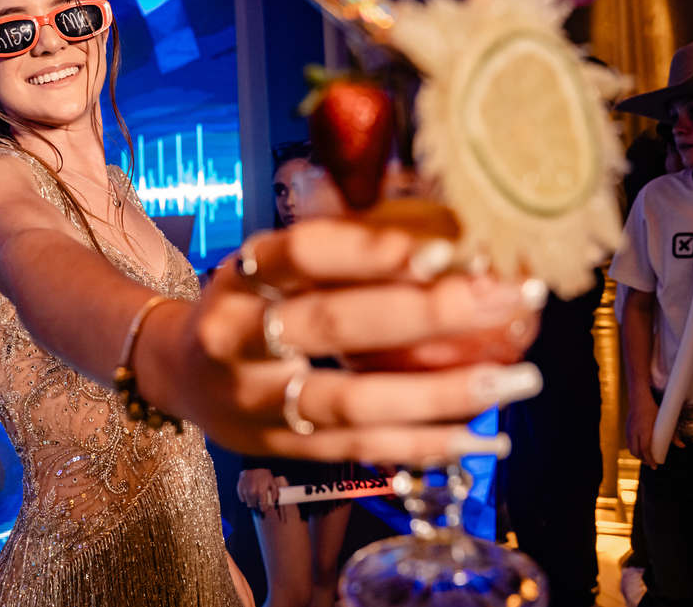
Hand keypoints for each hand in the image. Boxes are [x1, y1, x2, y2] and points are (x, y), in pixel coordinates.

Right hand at [146, 219, 545, 464]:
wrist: (177, 373)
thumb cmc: (246, 305)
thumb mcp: (270, 264)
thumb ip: (337, 253)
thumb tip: (450, 242)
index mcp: (240, 276)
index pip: (305, 254)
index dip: (374, 250)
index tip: (450, 247)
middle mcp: (238, 337)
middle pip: (334, 325)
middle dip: (431, 313)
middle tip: (509, 299)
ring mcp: (254, 401)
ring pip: (352, 402)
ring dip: (442, 394)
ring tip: (516, 381)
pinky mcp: (276, 449)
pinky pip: (358, 450)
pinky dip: (424, 445)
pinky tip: (481, 436)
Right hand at [236, 468, 284, 510]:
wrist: (251, 467)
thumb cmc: (263, 476)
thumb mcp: (272, 482)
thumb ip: (275, 492)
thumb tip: (274, 502)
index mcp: (261, 491)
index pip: (263, 506)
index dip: (264, 508)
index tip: (265, 507)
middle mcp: (252, 492)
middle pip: (255, 505)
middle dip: (258, 505)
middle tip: (260, 501)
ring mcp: (245, 491)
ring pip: (249, 504)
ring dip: (252, 502)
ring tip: (255, 497)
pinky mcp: (239, 489)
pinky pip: (243, 500)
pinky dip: (246, 499)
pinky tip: (249, 494)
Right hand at [626, 392, 682, 469]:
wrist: (638, 399)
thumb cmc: (652, 409)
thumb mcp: (664, 422)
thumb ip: (672, 435)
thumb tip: (682, 446)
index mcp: (643, 432)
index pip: (645, 450)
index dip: (650, 460)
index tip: (655, 466)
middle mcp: (634, 433)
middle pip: (637, 452)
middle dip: (644, 460)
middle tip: (651, 464)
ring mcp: (628, 431)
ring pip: (631, 448)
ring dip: (638, 455)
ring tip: (645, 458)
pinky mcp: (626, 429)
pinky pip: (628, 443)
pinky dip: (633, 449)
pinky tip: (638, 449)